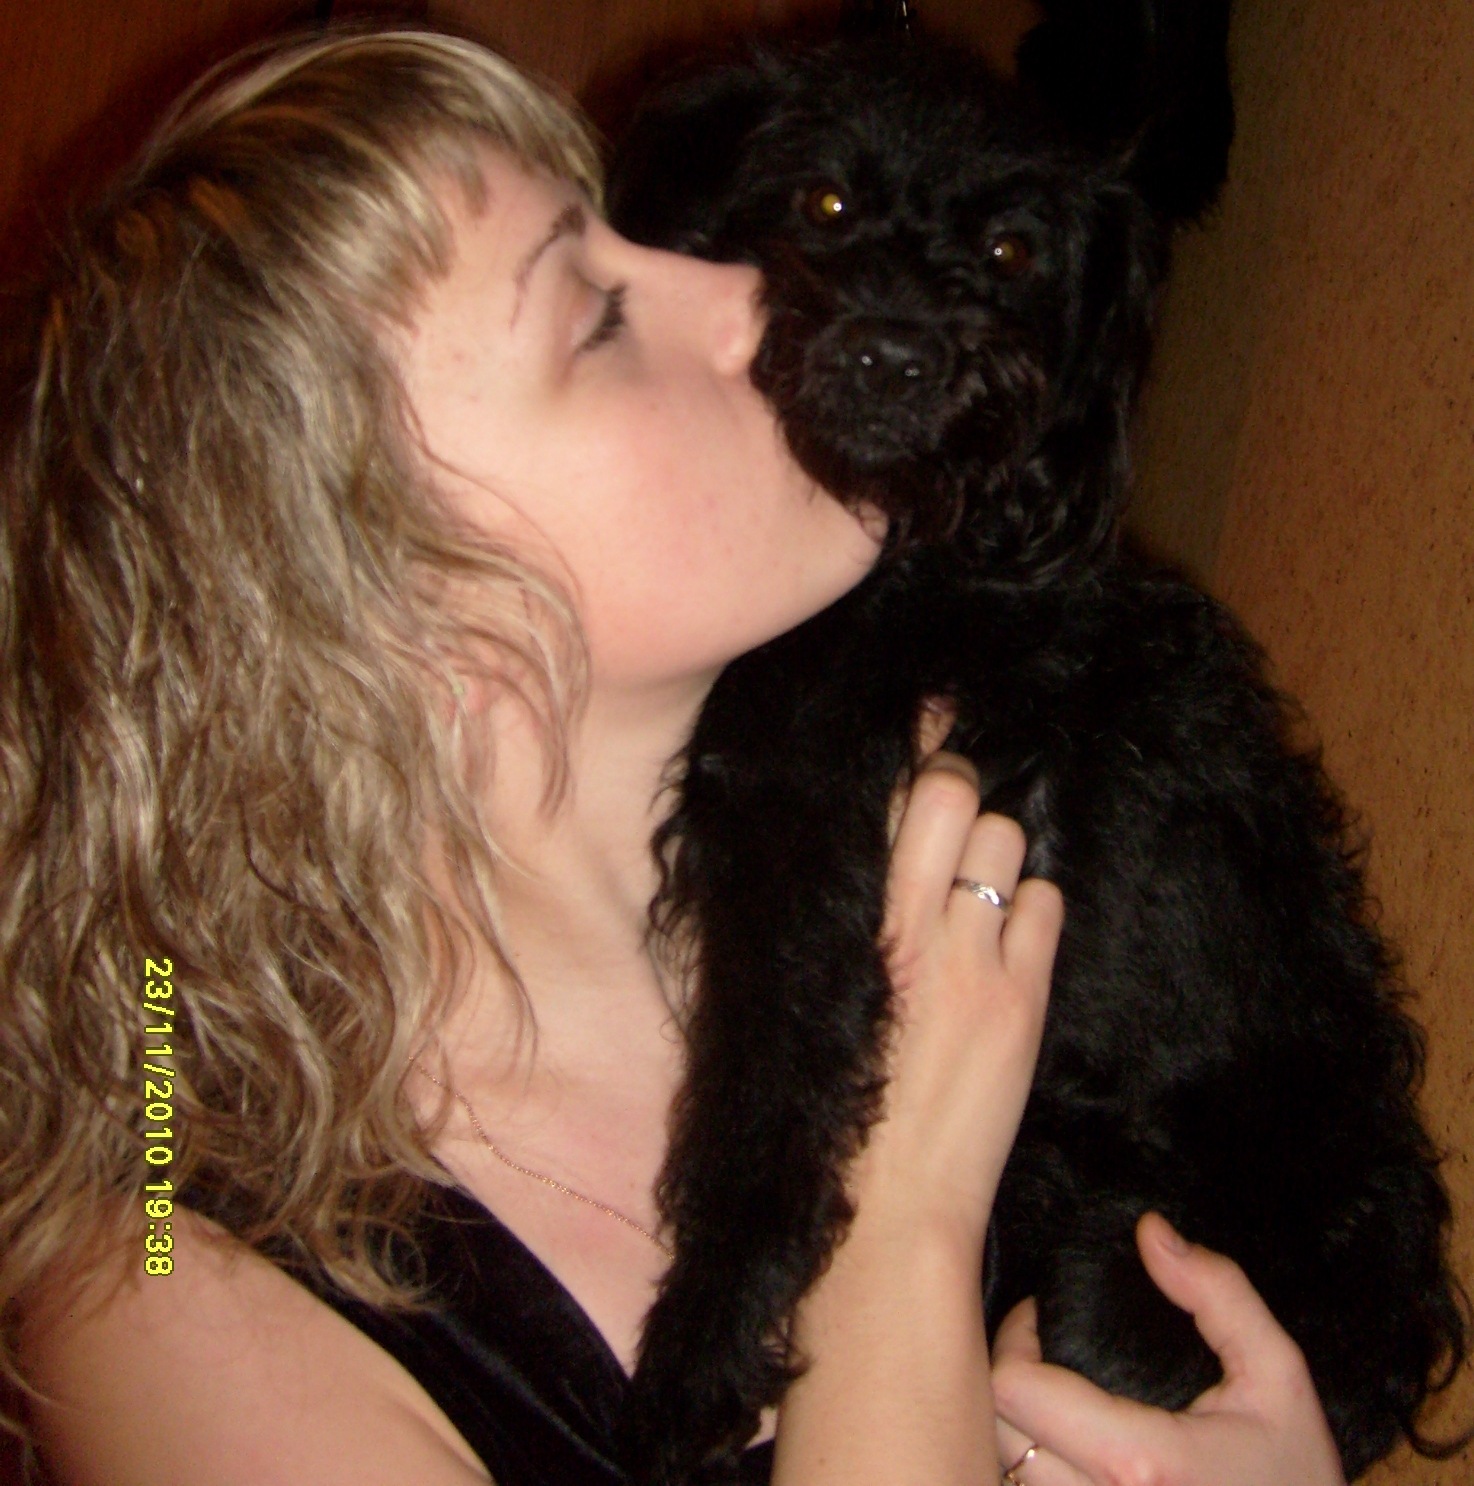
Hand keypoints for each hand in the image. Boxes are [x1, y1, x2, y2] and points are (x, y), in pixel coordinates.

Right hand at [853, 744, 1063, 1249]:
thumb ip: (839, 923)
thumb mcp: (811, 998)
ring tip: (982, 897)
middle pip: (949, 790)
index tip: (931, 710)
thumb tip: (870, 861)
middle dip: (958, 780)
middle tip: (959, 799)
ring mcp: (966, 959)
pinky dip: (1034, 913)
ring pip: (1007, 839)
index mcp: (836, 923)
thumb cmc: (827, 1108)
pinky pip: (1047, 906)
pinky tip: (1010, 946)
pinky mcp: (1019, 1000)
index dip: (911, 743)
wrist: (877, 1210)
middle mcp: (899, 925)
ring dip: (1000, 855)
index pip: (877, 800)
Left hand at [991, 1213, 1347, 1485]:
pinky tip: (1060, 1444)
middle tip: (1040, 1348)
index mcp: (1139, 1462)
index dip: (1015, 1336)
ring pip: (1004, 1473)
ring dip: (1012, 1429)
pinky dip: (1030, 1470)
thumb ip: (1218, 1294)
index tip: (1044, 1315)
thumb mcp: (1278, 1376)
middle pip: (994, 1431)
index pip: (1014, 1388)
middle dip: (1006, 1378)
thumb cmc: (1298, 1477)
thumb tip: (1150, 1231)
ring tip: (1047, 1396)